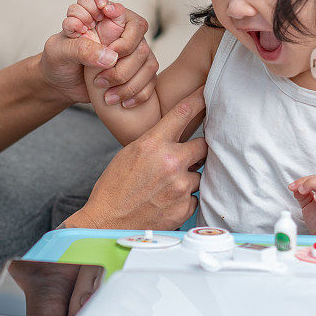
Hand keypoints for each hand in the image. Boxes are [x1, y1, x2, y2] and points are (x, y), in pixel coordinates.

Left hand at [41, 0, 156, 104]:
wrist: (60, 86)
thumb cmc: (57, 62)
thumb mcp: (60, 52)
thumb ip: (82, 49)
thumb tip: (111, 58)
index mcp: (100, 18)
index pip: (116, 7)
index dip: (115, 10)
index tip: (104, 15)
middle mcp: (119, 31)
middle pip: (139, 33)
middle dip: (123, 57)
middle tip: (100, 77)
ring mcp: (131, 51)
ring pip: (148, 59)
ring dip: (129, 81)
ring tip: (107, 94)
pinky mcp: (137, 70)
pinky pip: (150, 79)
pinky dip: (138, 93)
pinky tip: (122, 102)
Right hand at [66, 87, 206, 229]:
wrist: (106, 223)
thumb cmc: (114, 187)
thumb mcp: (130, 153)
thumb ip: (156, 142)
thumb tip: (178, 139)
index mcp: (153, 144)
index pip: (183, 113)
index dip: (199, 99)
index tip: (208, 93)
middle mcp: (171, 162)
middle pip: (204, 145)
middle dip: (197, 150)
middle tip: (184, 157)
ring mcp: (180, 186)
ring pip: (199, 174)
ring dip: (188, 177)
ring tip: (165, 186)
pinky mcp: (184, 207)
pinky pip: (194, 196)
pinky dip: (184, 197)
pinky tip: (165, 201)